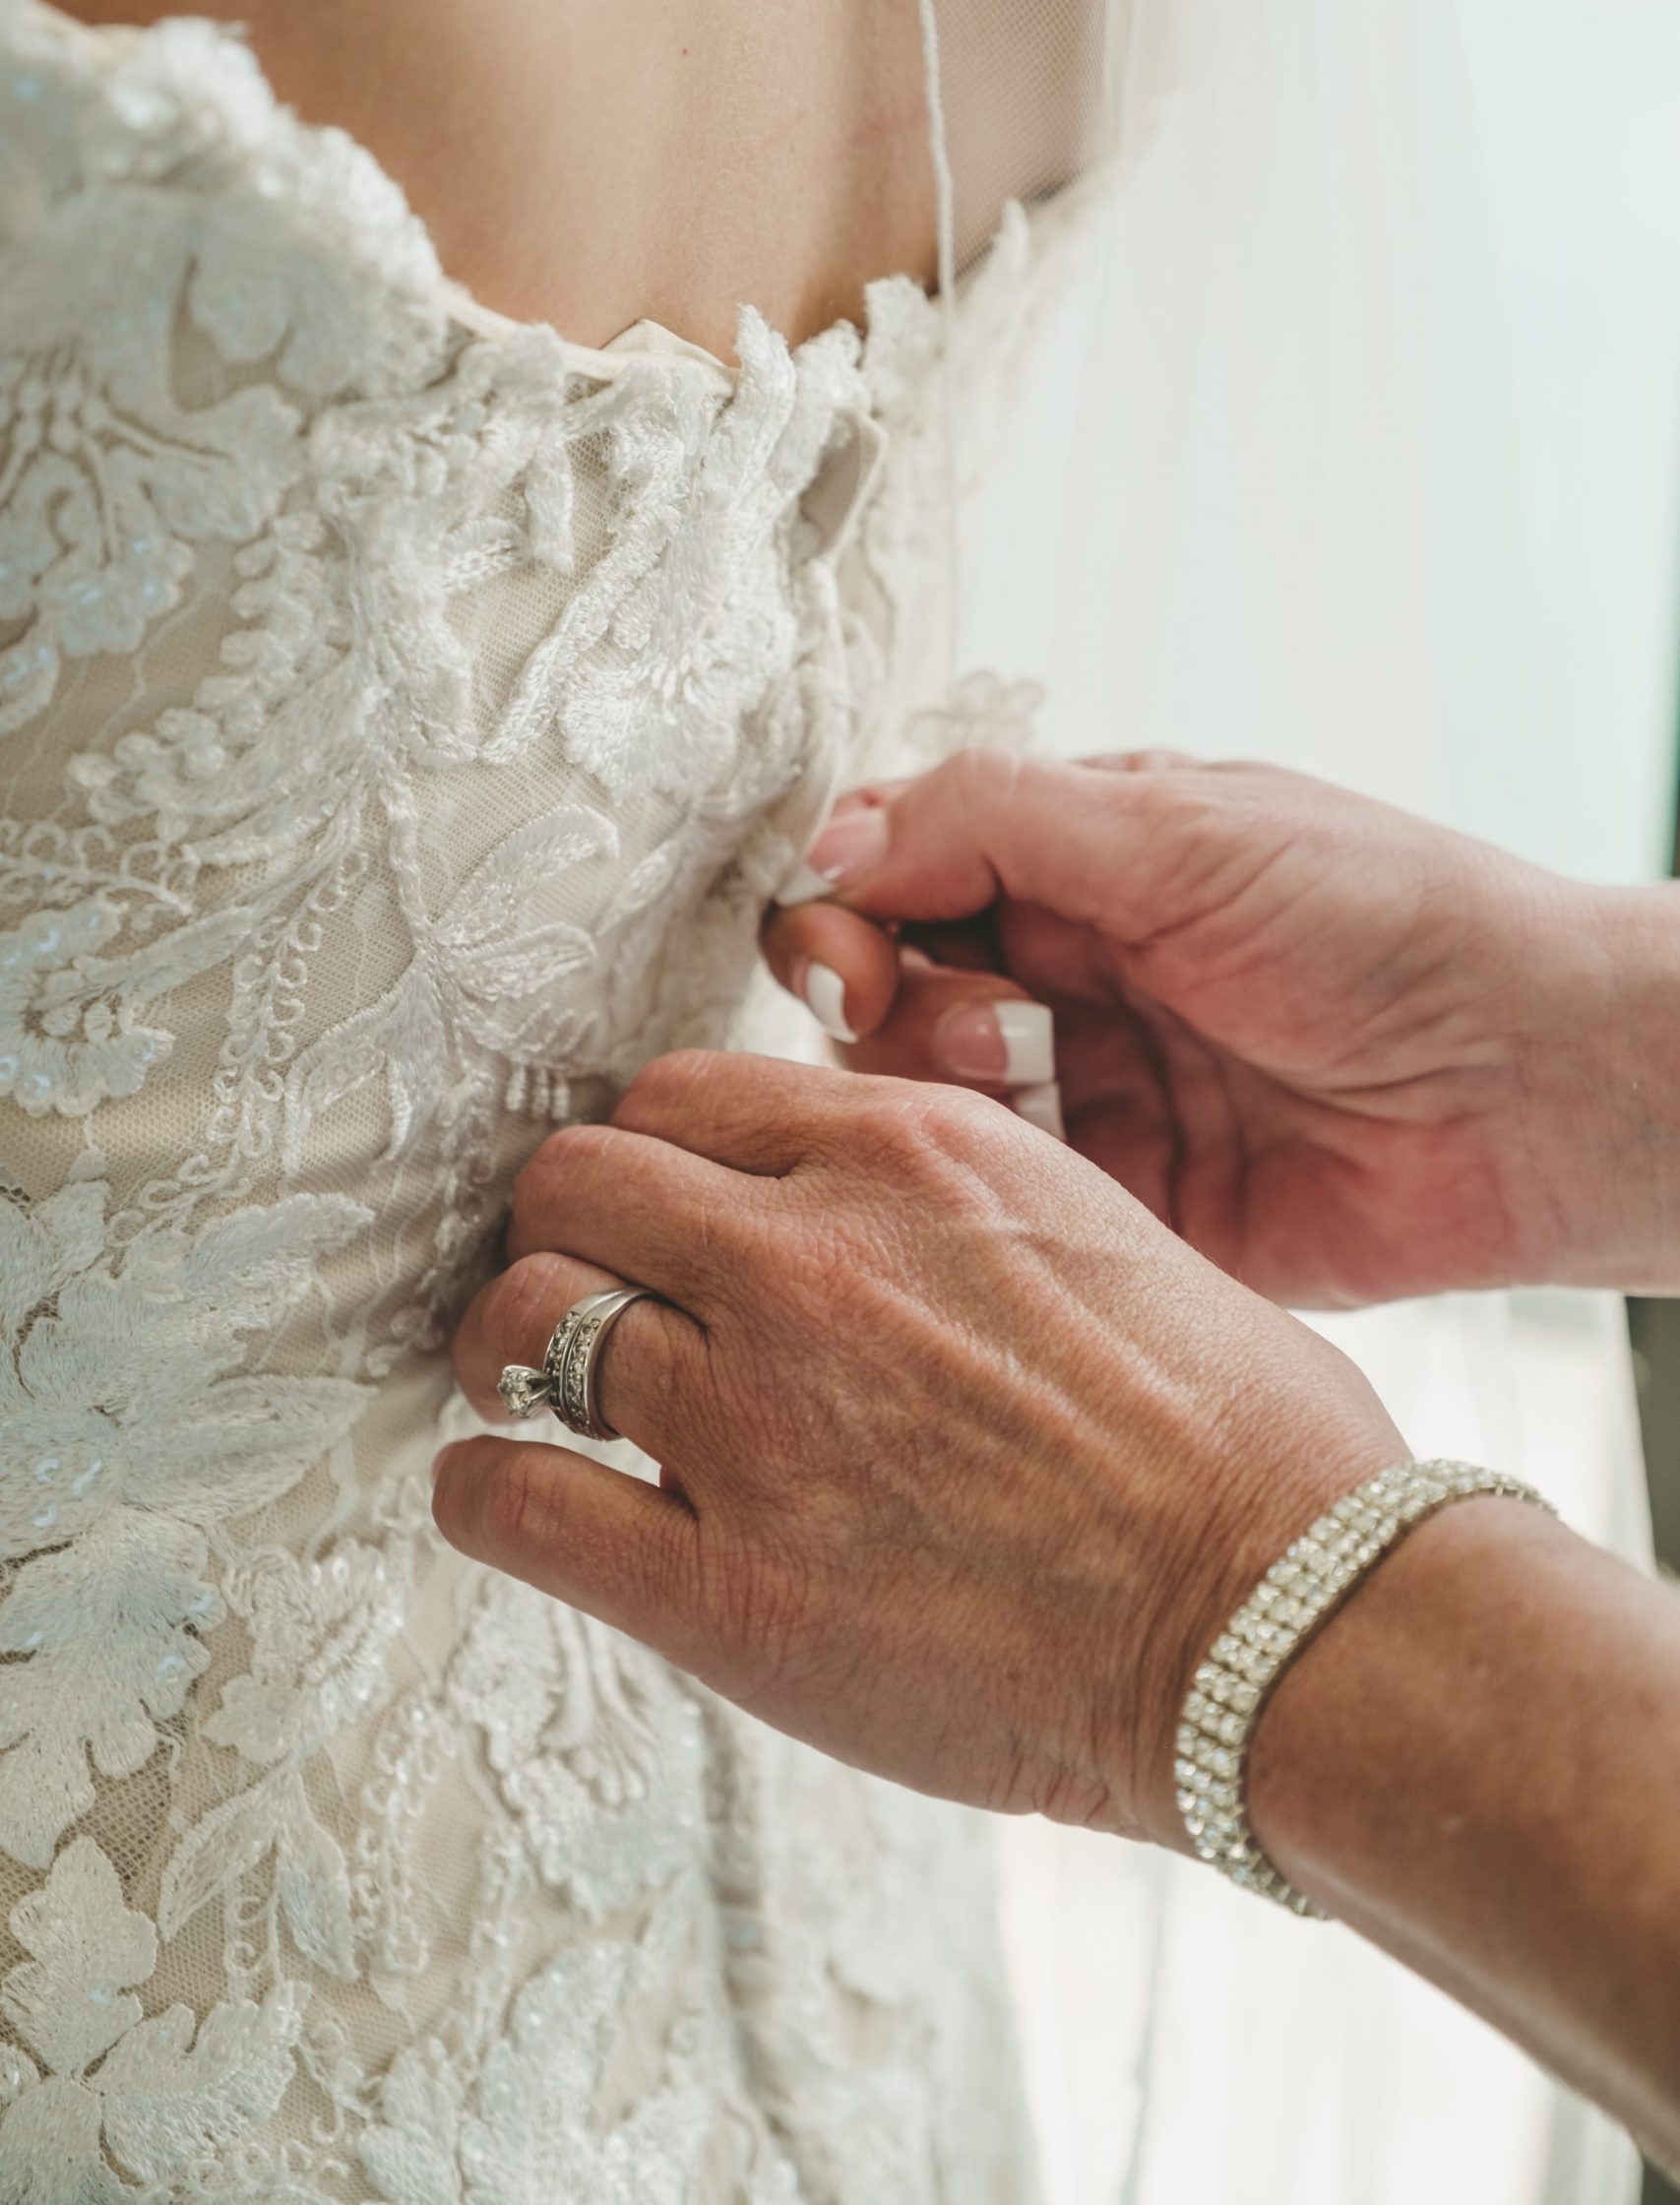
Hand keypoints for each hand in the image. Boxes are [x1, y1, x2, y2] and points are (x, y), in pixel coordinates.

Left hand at [434, 1051, 1402, 1841]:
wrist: (1291, 1622)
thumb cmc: (1246, 1442)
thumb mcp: (1101, 1230)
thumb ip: (950, 1208)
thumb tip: (868, 1227)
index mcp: (915, 1153)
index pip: (683, 1094)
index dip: (651, 1154)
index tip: (655, 1212)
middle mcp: (814, 1256)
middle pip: (576, 1179)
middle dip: (562, 1231)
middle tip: (573, 1294)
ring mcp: (760, 1417)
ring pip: (527, 1317)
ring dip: (506, 1349)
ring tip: (524, 1391)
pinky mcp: (729, 1586)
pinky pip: (513, 1501)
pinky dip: (487, 1494)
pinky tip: (514, 1501)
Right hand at [763, 751, 1678, 1303]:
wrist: (1527, 1086)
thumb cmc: (1387, 923)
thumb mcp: (1181, 830)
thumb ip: (992, 819)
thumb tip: (833, 843)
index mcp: (1085, 857)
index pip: (902, 859)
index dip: (851, 893)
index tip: (854, 927)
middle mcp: (1074, 969)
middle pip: (889, 978)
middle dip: (883, 990)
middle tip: (939, 1011)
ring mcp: (1092, 1087)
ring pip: (923, 1089)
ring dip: (939, 1074)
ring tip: (1017, 1068)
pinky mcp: (1119, 1199)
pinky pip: (998, 1189)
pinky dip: (987, 1171)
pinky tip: (1040, 1153)